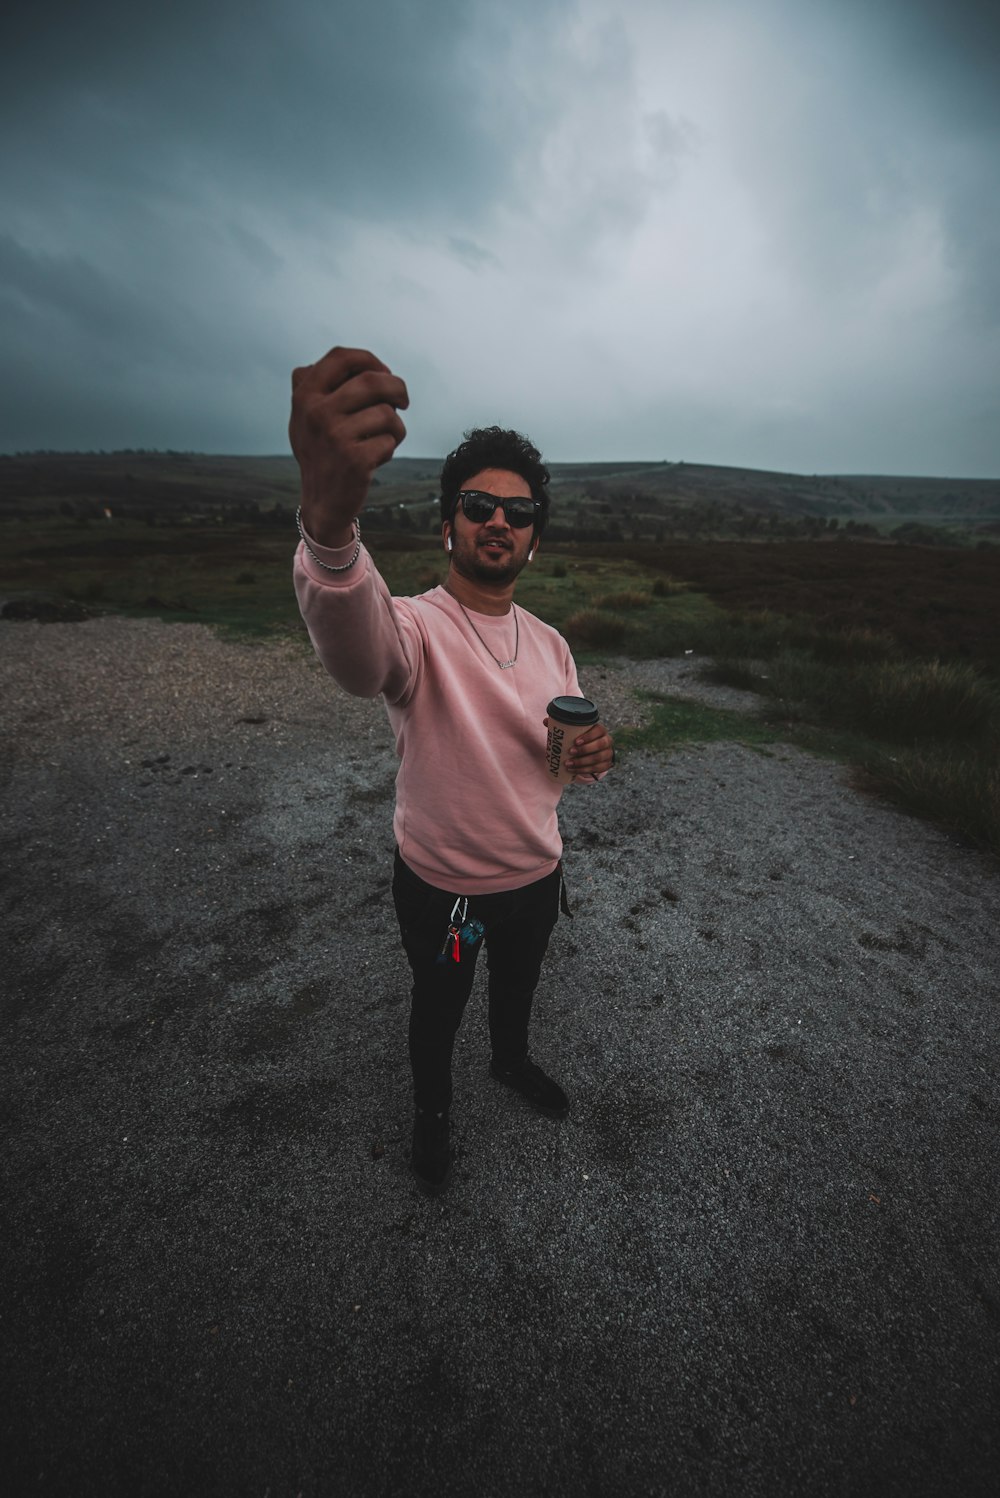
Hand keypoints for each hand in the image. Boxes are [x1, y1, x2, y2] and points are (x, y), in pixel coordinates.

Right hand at [289, 346, 408, 545]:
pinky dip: (389, 448)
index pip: (342, 357)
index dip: (370, 360)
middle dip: (397, 388)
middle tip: (403, 401)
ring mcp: (335, 436)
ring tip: (382, 438)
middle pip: (373, 381)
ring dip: (395, 426)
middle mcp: (316, 412)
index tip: (384, 373)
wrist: (322, 502)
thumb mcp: (306, 415)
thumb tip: (359, 361)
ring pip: (387, 413)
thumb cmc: (322, 452)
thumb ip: (320, 384)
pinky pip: (390, 440)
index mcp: (304, 395)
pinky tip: (375, 458)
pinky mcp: (354, 460)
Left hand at [565, 721, 614, 781]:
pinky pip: (598, 769)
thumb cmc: (582, 738)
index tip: (575, 741)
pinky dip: (584, 770)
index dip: (588, 736)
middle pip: (600, 745)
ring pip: (598, 758)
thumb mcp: (576, 731)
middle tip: (570, 752)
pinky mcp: (606, 764)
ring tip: (568, 764)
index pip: (599, 731)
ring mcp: (608, 753)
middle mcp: (607, 740)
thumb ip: (563, 725)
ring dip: (582, 762)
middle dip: (584, 750)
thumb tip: (546, 721)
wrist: (594, 750)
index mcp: (601, 730)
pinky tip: (574, 770)